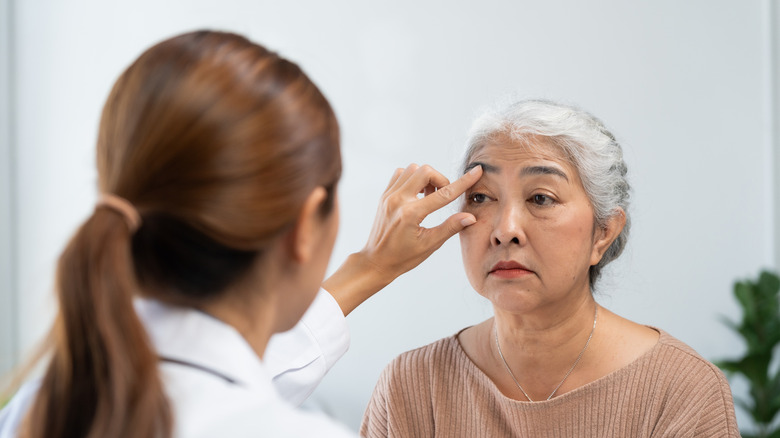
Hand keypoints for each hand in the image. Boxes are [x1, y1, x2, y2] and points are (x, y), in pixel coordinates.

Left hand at [323, 163, 482, 314]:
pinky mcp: (384, 195)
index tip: (476, 171)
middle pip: (426, 171)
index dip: (463, 182)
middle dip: (440, 179)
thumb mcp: (429, 245)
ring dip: (426, 178)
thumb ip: (450, 228)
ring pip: (413, 169)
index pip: (444, 194)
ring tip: (429, 196)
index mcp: (411, 214)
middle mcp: (398, 200)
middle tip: (442, 196)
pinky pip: (400, 174)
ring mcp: (389, 196)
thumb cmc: (403, 257)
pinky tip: (417, 194)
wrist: (376, 261)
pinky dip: (412, 178)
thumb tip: (470, 217)